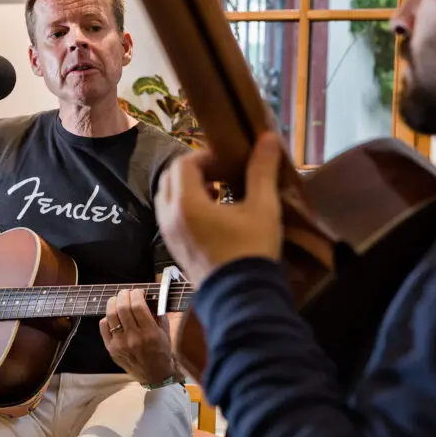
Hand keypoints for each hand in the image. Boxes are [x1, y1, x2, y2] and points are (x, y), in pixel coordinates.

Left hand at [99, 289, 176, 385]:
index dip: (136, 294)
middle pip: (123, 307)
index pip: (138, 305)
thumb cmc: (161, 352)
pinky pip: (104, 327)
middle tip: (127, 292)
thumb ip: (158, 314)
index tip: (138, 291)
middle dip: (124, 294)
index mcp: (150, 332)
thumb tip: (149, 297)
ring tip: (118, 299)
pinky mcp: (111, 349)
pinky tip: (113, 316)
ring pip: (111, 315)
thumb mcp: (165, 333)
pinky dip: (107, 317)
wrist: (154, 376)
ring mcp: (121, 344)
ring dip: (113, 302)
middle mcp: (134, 338)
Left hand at [155, 132, 283, 286]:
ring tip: (217, 193)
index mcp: (186, 203)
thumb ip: (261, 170)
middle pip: (170, 178)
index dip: (206, 156)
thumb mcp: (262, 208)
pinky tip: (213, 216)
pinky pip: (170, 217)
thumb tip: (267, 137)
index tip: (229, 162)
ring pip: (167, 197)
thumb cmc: (252, 250)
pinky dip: (185, 207)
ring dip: (188, 188)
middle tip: (221, 173)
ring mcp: (168, 235)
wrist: (241, 299)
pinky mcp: (174, 249)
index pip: (184, 163)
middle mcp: (169, 217)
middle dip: (194, 170)